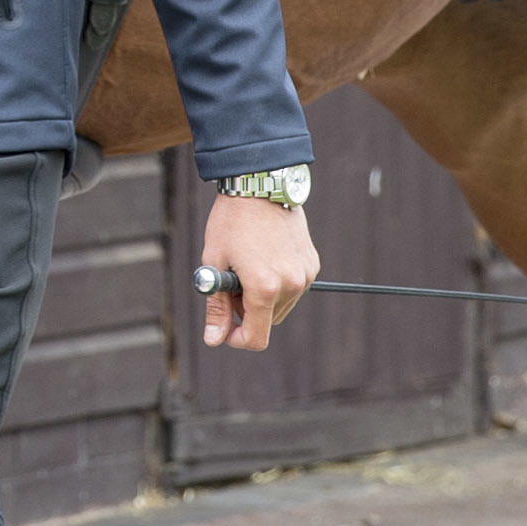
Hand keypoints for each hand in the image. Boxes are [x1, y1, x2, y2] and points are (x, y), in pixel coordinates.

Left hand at [197, 191, 317, 349]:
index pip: (256, 337)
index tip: (224, 327)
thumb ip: (216, 306)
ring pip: (282, 306)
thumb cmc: (231, 223)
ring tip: (248, 266)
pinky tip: (265, 256)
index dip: (236, 338)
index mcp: (264, 288)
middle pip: (268, 321)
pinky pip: (294, 287)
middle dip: (247, 312)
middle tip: (232, 283)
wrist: (260, 185)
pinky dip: (278, 282)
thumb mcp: (214, 264)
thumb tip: (214, 340)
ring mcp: (305, 274)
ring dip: (263, 298)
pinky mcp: (312, 263)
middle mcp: (291, 284)